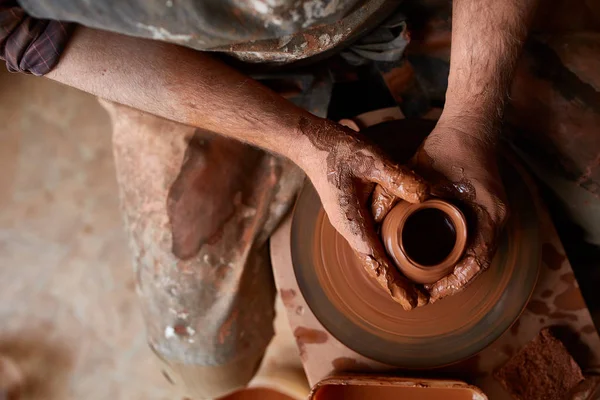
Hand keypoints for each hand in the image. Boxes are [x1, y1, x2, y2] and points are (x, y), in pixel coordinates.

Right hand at [295, 117, 428, 309]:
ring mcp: (347, 222)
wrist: (309, 143)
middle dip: (394, 285)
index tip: (411, 300)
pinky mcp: (350, 214)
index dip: (394, 281)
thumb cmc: (336, 150)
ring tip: (409, 290)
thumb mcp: (370, 158)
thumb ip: (397, 176)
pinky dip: (383, 258)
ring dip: (388, 273)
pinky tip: (395, 261)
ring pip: (370, 256)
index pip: (375, 259)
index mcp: (351, 219)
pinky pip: (368, 243)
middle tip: (417, 303)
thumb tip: (425, 195)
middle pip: (372, 264)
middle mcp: (347, 226)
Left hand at [374, 115, 507, 302]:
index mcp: (489, 212)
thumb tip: (372, 221)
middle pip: (478, 264)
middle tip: (426, 294)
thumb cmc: (448, 147)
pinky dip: (458, 256)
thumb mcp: (420, 172)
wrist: (470, 124)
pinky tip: (437, 262)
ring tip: (429, 285)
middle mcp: (497, 218)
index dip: (455, 282)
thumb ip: (397, 195)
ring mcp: (493, 215)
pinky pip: (474, 242)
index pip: (477, 262)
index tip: (432, 293)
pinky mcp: (485, 211)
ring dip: (456, 272)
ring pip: (476, 256)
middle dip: (453, 283)